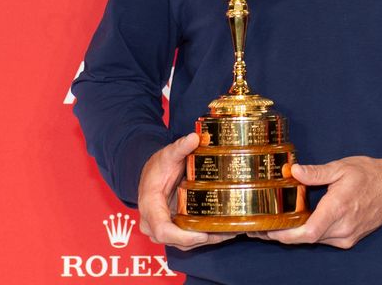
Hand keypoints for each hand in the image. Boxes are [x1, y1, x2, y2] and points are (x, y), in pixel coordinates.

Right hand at [137, 132, 235, 250]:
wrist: (151, 173)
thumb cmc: (157, 166)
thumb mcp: (167, 155)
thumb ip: (180, 147)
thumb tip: (194, 137)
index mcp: (150, 206)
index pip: (162, 231)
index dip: (183, 237)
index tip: (203, 234)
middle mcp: (153, 223)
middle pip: (177, 241)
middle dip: (203, 239)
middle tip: (228, 232)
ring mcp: (163, 228)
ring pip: (185, 243)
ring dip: (208, 239)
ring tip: (232, 231)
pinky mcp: (174, 229)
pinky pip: (189, 239)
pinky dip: (207, 236)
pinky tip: (225, 231)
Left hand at [262, 155, 381, 248]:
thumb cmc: (370, 174)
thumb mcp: (341, 167)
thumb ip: (316, 172)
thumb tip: (293, 171)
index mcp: (339, 208)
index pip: (308, 232)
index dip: (285, 235)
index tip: (267, 230)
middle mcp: (343, 228)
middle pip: (307, 239)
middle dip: (283, 235)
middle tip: (260, 228)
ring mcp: (348, 236)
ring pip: (315, 240)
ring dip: (295, 235)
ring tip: (274, 226)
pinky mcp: (350, 239)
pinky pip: (324, 239)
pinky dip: (309, 233)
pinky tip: (297, 224)